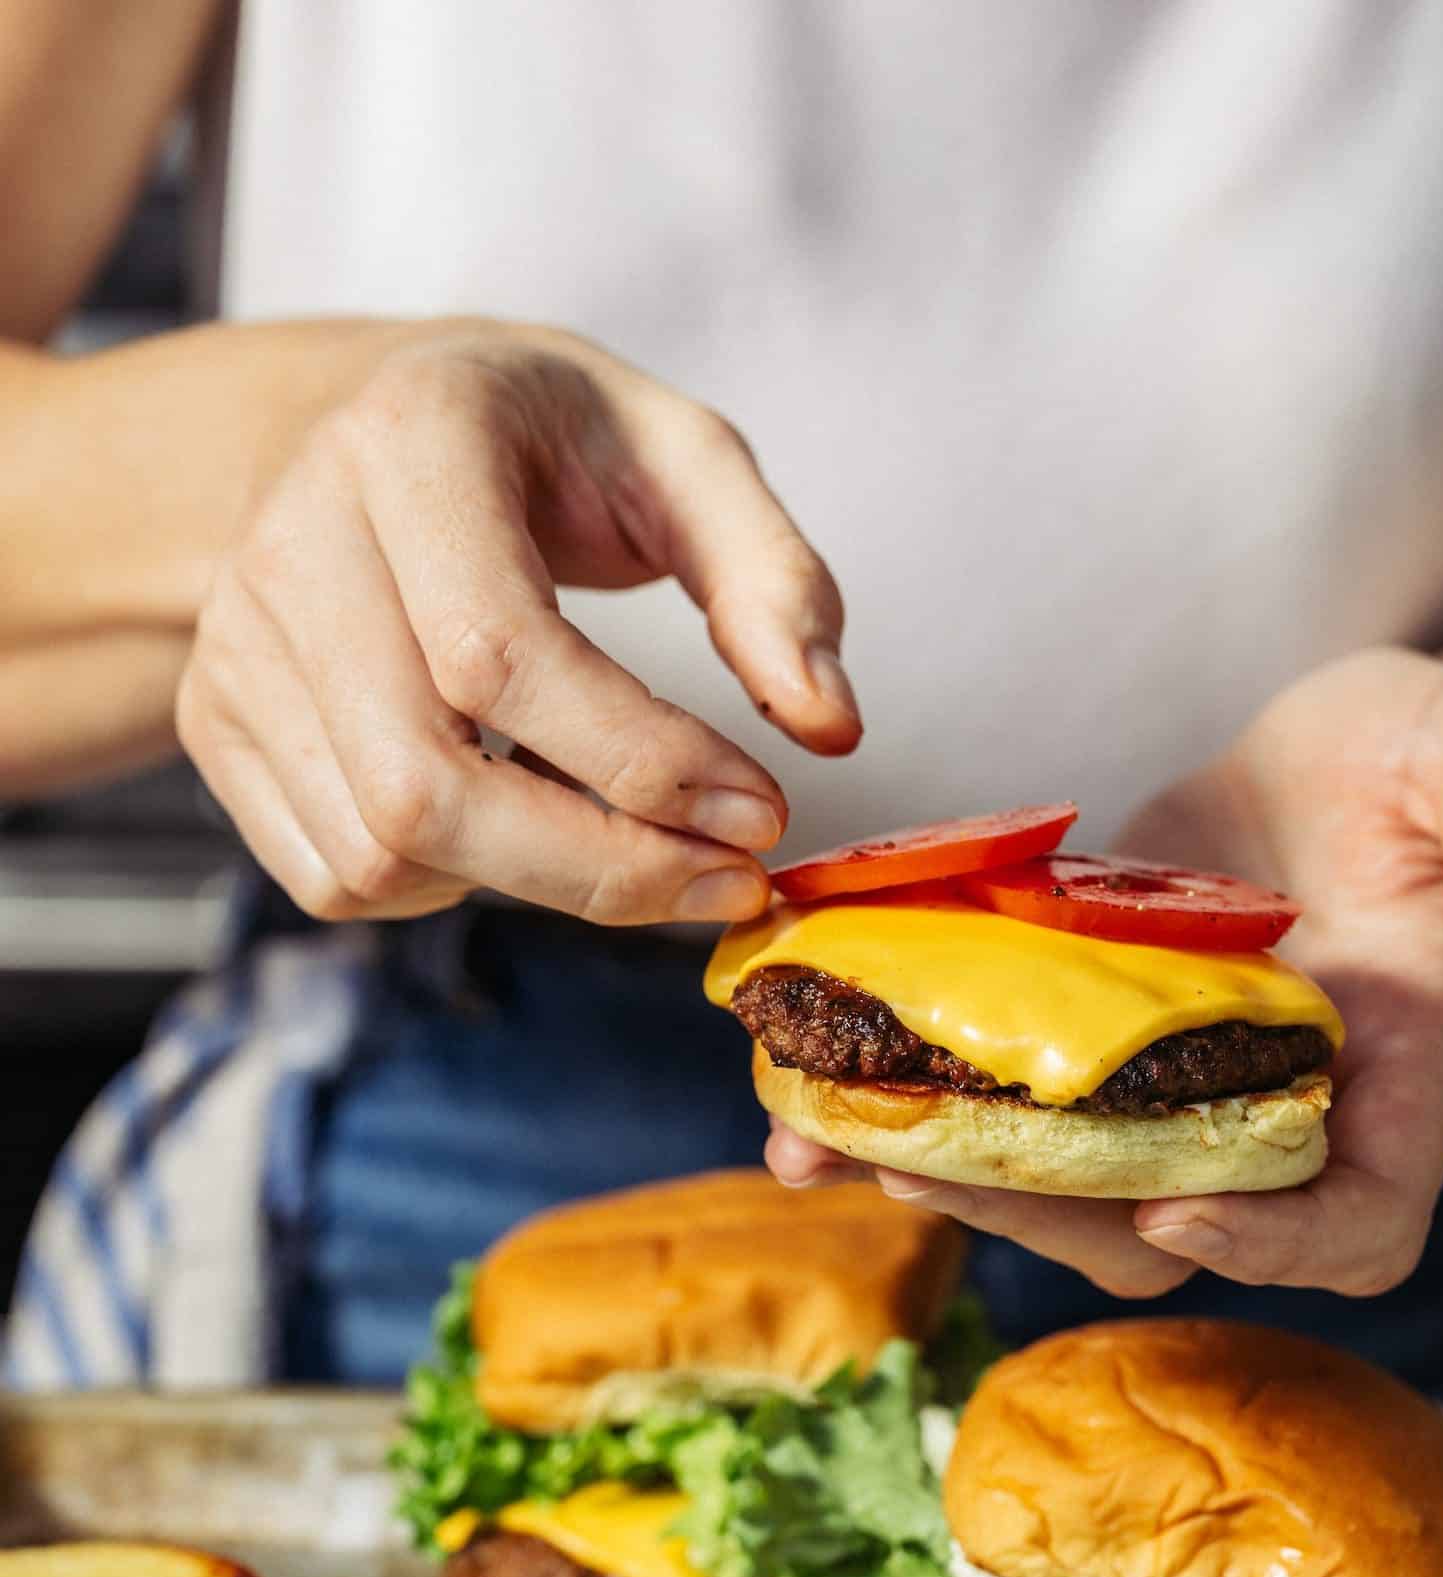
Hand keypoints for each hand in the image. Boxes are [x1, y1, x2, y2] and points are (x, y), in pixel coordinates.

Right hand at [177, 323, 857, 922]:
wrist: (379, 422)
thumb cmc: (548, 443)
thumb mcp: (684, 459)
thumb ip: (774, 580)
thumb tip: (829, 727)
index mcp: (408, 443)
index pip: (500, 654)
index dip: (642, 762)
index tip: (759, 812)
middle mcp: (290, 541)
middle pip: (425, 787)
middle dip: (600, 871)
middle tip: (720, 880)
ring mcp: (235, 643)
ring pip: (377, 853)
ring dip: (532, 885)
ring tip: (621, 833)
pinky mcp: (214, 721)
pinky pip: (334, 877)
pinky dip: (447, 889)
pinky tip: (513, 819)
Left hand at [769, 647, 1442, 1297]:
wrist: (1345, 747)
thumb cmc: (1437, 759)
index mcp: (1389, 1083)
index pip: (1351, 1219)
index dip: (1271, 1241)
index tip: (1170, 1212)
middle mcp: (1265, 1113)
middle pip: (1160, 1221)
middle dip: (1037, 1209)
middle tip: (916, 1163)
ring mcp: (1161, 1090)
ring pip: (1055, 1182)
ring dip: (940, 1173)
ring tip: (816, 1141)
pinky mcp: (1079, 1047)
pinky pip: (997, 1108)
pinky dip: (901, 1107)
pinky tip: (799, 1095)